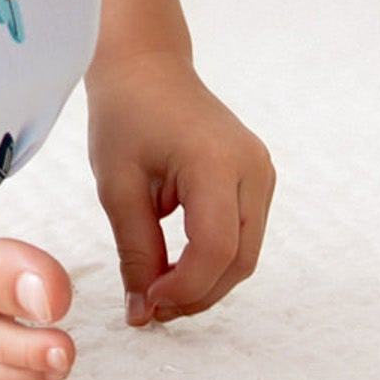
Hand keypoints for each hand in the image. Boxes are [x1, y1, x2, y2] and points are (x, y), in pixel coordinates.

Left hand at [86, 49, 273, 326]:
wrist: (145, 65)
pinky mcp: (258, 179)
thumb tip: (143, 314)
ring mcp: (262, 172)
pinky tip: (177, 266)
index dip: (185, 288)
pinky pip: (243, 236)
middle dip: (197, 294)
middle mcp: (253, 167)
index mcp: (217, 161)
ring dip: (206, 282)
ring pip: (245, 255)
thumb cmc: (126, 115)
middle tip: (151, 308)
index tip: (146, 304)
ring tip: (159, 289)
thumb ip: (135, 252)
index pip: (216, 249)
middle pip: (239, 260)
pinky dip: (214, 260)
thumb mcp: (117, 186)